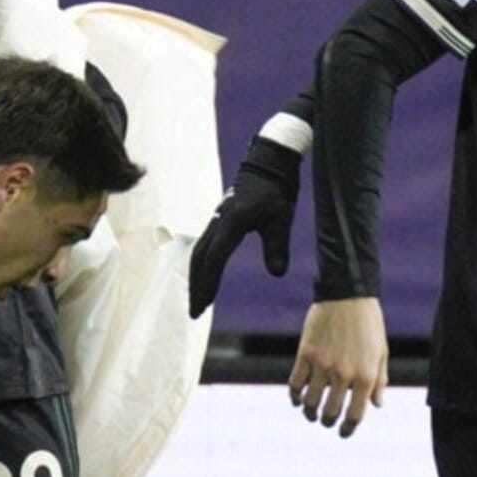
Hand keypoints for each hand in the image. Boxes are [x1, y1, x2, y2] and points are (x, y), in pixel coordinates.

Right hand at [188, 138, 300, 316]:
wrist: (267, 163)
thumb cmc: (277, 190)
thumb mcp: (281, 218)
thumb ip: (278, 246)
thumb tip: (277, 274)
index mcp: (232, 221)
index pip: (215, 256)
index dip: (208, 281)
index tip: (205, 304)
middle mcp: (218, 221)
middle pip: (199, 258)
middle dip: (196, 286)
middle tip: (195, 312)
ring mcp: (215, 220)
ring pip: (198, 252)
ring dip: (195, 277)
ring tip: (197, 301)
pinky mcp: (218, 220)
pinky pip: (204, 246)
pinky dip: (200, 265)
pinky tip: (203, 278)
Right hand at [289, 298, 387, 436]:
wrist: (347, 294)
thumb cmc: (369, 323)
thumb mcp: (382, 352)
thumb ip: (380, 381)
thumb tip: (377, 405)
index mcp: (365, 376)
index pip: (355, 414)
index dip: (347, 428)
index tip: (343, 432)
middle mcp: (343, 374)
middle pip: (330, 411)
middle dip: (327, 421)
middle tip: (325, 421)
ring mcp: (322, 364)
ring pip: (310, 401)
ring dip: (309, 412)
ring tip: (310, 413)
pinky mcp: (305, 353)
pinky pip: (295, 382)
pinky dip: (294, 394)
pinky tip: (297, 397)